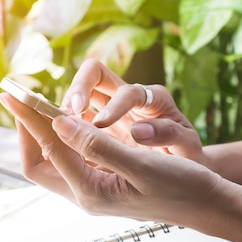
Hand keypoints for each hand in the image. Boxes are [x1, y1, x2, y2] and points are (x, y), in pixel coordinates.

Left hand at [0, 92, 223, 227]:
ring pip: (53, 159)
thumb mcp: (139, 164)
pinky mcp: (103, 181)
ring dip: (45, 130)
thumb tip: (58, 121)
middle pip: (39, 161)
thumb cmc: (181, 186)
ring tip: (40, 104)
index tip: (14, 94)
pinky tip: (70, 118)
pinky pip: (72, 157)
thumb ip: (96, 144)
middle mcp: (86, 194)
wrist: (206, 204)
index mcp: (91, 192)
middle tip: (20, 97)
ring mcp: (93, 189)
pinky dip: (65, 135)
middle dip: (28, 128)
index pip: (46, 153)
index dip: (29, 120)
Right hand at [61, 59, 203, 161]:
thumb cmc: (188, 156)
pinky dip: (64, 124)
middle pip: (96, 73)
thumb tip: (138, 131)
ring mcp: (113, 108)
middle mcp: (130, 96)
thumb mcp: (186, 146)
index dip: (113, 105)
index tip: (100, 124)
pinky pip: (77, 118)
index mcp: (153, 98)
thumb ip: (167, 135)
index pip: (128, 92)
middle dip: (78, 88)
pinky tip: (53, 139)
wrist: (186, 168)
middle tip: (66, 113)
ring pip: (82, 92)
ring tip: (53, 125)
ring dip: (65, 105)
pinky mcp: (100, 125)